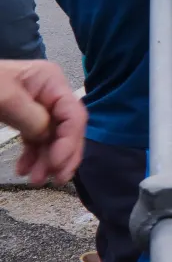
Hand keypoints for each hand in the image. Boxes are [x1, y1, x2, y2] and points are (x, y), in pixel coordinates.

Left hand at [0, 60, 86, 184]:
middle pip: (68, 130)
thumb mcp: (4, 96)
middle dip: (61, 156)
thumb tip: (47, 136)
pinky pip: (36, 141)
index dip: (69, 142)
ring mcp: (39, 107)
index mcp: (50, 81)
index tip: (56, 164)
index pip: (73, 115)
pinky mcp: (25, 118)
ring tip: (35, 180)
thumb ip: (31, 117)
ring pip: (54, 140)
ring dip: (47, 162)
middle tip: (53, 179)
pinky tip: (23, 170)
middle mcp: (50, 94)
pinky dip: (33, 158)